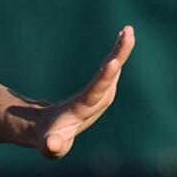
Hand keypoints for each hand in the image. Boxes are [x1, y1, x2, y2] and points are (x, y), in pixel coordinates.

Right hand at [18, 26, 135, 158]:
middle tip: (128, 35)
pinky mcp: (99, 88)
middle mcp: (96, 102)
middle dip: (119, 57)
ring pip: (114, 70)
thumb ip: (51, 146)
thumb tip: (51, 146)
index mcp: (82, 112)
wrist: (54, 136)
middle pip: (110, 77)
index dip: (104, 79)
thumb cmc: (50, 139)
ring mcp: (100, 95)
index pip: (95, 94)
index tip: (112, 63)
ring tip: (128, 30)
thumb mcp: (48, 144)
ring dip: (121, 50)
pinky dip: (116, 53)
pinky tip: (122, 37)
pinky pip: (111, 68)